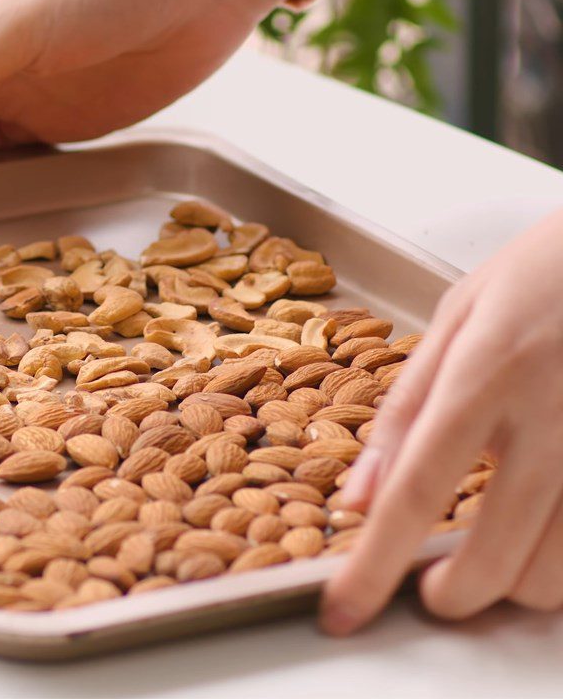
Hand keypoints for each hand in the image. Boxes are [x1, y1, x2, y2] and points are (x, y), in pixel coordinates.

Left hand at [322, 208, 562, 633]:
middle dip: (452, 596)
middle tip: (428, 591)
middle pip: (495, 554)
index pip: (417, 489)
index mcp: (485, 375)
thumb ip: (405, 407)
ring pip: (556, 572)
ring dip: (508, 587)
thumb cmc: (538, 275)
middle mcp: (550, 420)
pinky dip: (557, 566)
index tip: (344, 611)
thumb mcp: (455, 318)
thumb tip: (360, 495)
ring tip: (483, 557)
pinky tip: (535, 535)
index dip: (374, 563)